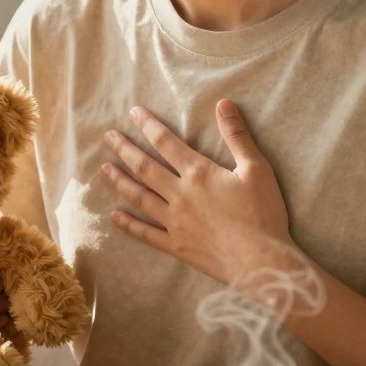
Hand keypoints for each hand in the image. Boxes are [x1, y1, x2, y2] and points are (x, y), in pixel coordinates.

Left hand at [100, 100, 294, 283]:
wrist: (260, 261)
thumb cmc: (262, 214)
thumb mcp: (256, 168)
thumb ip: (237, 135)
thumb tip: (224, 103)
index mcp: (198, 173)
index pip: (165, 142)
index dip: (147, 125)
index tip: (132, 113)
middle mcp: (179, 194)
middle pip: (144, 167)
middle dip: (124, 149)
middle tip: (108, 136)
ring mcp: (173, 222)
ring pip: (139, 197)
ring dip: (119, 181)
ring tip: (104, 168)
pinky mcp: (175, 245)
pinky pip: (145, 233)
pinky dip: (128, 224)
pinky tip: (114, 215)